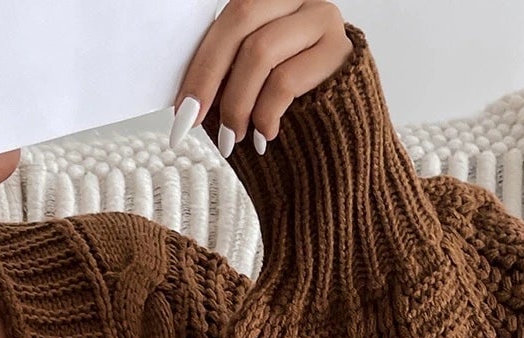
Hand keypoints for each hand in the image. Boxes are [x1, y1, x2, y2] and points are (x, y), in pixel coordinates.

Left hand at [169, 0, 354, 157]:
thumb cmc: (289, 110)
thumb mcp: (250, 86)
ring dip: (238, 103)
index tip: (182, 110)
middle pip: (242, 20)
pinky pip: (285, 80)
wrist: (341, 138)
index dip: (200, 64)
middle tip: (195, 121)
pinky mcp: (340, 51)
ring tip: (234, 136)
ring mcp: (322, 19)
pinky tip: (266, 133)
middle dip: (210, 78)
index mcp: (272, 0)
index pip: (229, 17)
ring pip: (261, 50)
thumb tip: (186, 96)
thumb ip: (228, 74)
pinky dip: (265, 114)